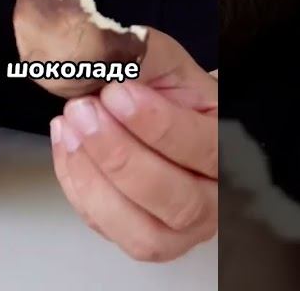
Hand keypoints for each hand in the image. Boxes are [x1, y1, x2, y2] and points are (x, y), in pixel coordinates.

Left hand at [49, 29, 217, 261]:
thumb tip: (102, 60)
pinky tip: (66, 144)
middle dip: (121, 155)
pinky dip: (77, 187)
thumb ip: (142, 57)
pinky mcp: (142, 242)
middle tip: (83, 111)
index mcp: (233, 151)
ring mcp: (180, 232)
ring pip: (143, 233)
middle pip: (177, 199)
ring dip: (96, 181)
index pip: (205, 149)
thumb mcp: (167, 63)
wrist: (164, 121)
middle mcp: (215, 202)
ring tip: (70, 127)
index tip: (115, 92)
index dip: (157, 124)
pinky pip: (106, 230)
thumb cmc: (172, 96)